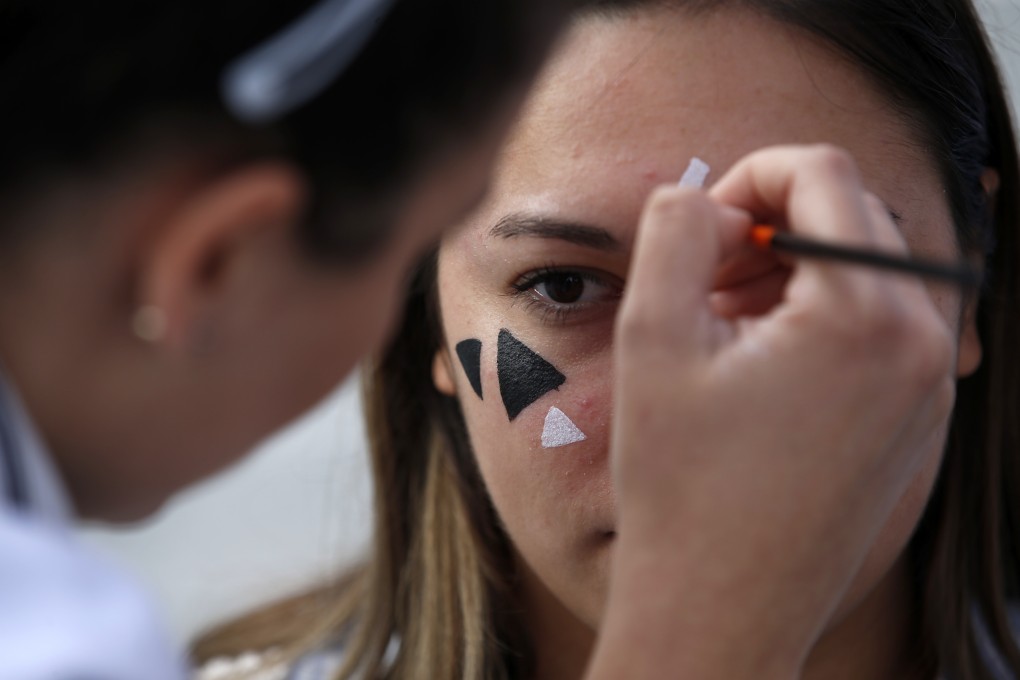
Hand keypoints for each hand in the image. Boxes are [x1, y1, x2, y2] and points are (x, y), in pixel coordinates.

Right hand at [589, 145, 954, 678]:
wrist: (721, 606)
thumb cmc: (682, 484)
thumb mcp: (651, 335)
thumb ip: (674, 227)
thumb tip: (709, 202)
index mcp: (865, 313)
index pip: (821, 172)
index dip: (747, 177)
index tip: (701, 232)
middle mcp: (920, 343)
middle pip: (850, 217)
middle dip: (770, 226)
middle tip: (704, 281)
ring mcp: (928, 386)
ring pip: (865, 270)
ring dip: (791, 274)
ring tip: (722, 325)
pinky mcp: (916, 419)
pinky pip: (877, 326)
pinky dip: (818, 318)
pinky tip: (757, 365)